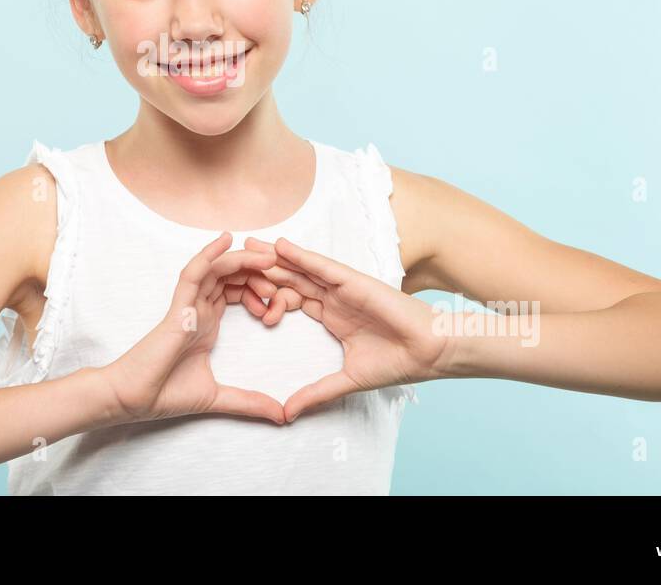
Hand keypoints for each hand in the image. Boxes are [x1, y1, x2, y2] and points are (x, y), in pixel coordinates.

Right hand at [100, 232, 288, 425]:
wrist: (135, 399)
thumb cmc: (166, 393)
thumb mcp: (218, 397)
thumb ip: (249, 402)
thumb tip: (282, 416)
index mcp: (207, 322)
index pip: (237, 291)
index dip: (260, 287)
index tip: (283, 298)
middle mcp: (199, 309)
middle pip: (231, 276)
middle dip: (258, 272)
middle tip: (282, 277)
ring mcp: (188, 306)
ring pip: (217, 270)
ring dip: (243, 260)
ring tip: (268, 257)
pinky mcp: (178, 309)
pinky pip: (193, 274)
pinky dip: (209, 255)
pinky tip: (227, 240)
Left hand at [245, 235, 451, 422]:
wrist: (428, 353)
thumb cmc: (396, 362)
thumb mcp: (346, 380)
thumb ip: (315, 393)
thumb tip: (288, 414)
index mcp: (331, 314)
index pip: (292, 300)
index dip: (268, 298)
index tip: (242, 300)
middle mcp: (334, 297)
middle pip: (291, 279)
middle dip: (263, 270)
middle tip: (232, 261)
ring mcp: (343, 287)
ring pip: (302, 269)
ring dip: (275, 257)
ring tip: (247, 246)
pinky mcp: (354, 281)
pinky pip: (323, 267)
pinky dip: (301, 256)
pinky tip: (280, 247)